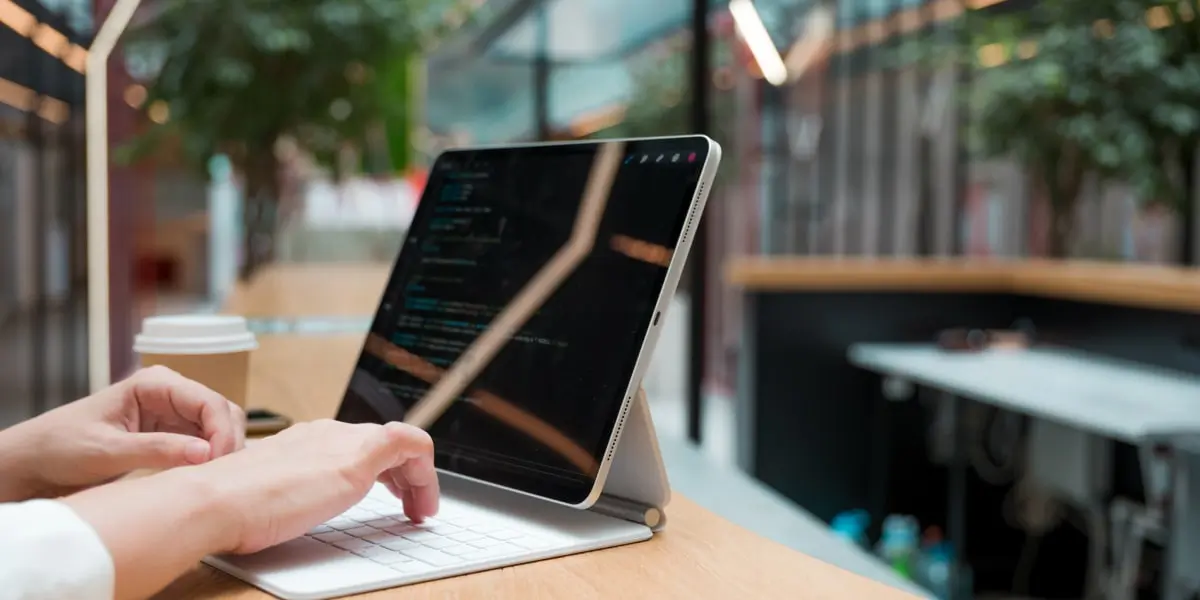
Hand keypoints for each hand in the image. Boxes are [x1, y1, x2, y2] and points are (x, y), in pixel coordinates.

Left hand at [0, 365, 244, 501]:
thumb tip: (206, 454)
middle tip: (219, 477)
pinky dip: (211, 458)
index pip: (209, 402)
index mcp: (155, 383)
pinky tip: (203, 477)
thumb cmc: (62, 448)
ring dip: (222, 451)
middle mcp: (170, 392)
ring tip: (211, 480)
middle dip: (227, 442)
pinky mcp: (172, 432)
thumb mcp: (107, 451)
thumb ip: (157, 450)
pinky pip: (206, 441)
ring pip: (219, 427)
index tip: (217, 465)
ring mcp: (173, 412)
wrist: (38, 460)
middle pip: (221, 412)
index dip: (222, 433)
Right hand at [62, 420, 437, 598]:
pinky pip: (410, 444)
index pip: (357, 443)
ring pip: (402, 446)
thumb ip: (289, 493)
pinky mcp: (357, 457)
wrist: (215, 500)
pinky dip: (426, 471)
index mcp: (306, 439)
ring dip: (418, 480)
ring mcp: (343, 441)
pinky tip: (424, 500)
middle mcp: (327, 432)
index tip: (391, 495)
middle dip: (405, 477)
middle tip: (413, 508)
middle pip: (384, 444)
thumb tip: (292, 509)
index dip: (382, 470)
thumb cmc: (230, 507)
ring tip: (420, 511)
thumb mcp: (268, 495)